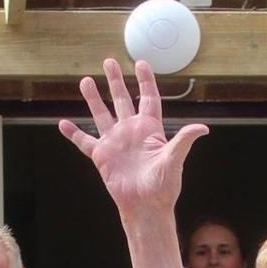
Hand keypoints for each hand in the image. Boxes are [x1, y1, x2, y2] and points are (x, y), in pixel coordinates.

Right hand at [58, 59, 209, 215]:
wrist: (146, 206)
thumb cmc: (164, 186)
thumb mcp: (174, 160)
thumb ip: (183, 140)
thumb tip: (203, 129)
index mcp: (150, 129)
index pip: (148, 98)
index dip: (145, 80)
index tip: (141, 63)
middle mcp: (131, 132)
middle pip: (122, 100)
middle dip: (115, 81)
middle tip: (109, 61)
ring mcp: (115, 143)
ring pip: (101, 114)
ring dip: (93, 98)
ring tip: (85, 80)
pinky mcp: (101, 156)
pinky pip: (84, 142)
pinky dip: (73, 133)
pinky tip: (63, 123)